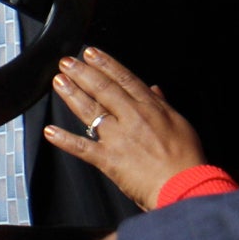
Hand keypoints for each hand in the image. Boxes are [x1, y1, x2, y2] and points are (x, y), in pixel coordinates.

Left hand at [42, 47, 206, 208]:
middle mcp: (132, 117)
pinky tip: (51, 131)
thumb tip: (155, 90)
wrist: (185, 185)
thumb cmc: (187, 159)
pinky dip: (64, 140)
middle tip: (66, 62)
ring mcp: (118, 137)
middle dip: (82, 73)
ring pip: (90, 111)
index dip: (105, 64)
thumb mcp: (181, 124)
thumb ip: (163, 104)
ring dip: (71, 94)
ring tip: (59, 82)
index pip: (124, 79)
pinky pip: (82, 147)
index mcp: (151, 107)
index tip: (91, 53)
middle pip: (102, 89)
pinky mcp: (109, 159)